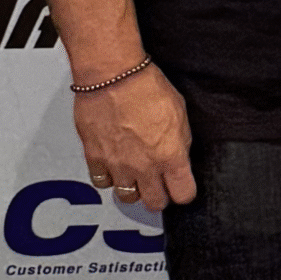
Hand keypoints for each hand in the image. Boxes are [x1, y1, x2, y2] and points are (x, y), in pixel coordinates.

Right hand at [74, 63, 196, 211]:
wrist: (113, 76)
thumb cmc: (146, 87)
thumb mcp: (179, 112)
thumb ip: (180, 141)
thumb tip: (179, 155)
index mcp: (171, 155)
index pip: (183, 193)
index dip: (184, 192)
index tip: (182, 187)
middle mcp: (145, 166)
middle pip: (154, 203)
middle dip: (159, 196)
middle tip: (159, 186)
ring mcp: (118, 165)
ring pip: (127, 197)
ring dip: (133, 188)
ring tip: (135, 175)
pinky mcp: (96, 159)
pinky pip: (102, 182)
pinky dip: (108, 178)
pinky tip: (113, 166)